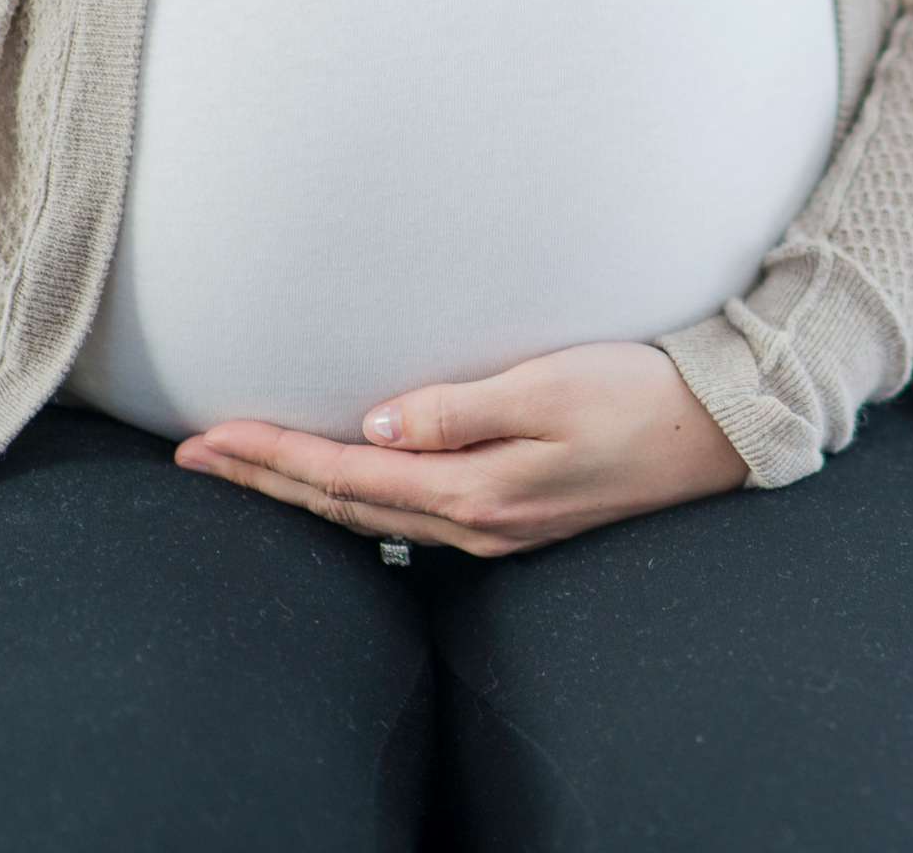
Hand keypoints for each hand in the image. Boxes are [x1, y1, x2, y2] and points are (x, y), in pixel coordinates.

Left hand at [176, 342, 749, 555]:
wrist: (720, 431)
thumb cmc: (641, 394)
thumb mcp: (550, 387)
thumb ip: (458, 409)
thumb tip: (374, 428)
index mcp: (477, 491)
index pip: (346, 476)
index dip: (271, 456)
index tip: (207, 437)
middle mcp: (477, 522)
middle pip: (343, 506)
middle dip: (264, 480)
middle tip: (192, 456)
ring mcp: (497, 525)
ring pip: (372, 516)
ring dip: (301, 490)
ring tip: (245, 468)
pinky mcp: (516, 514)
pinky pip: (408, 515)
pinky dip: (355, 497)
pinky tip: (341, 483)